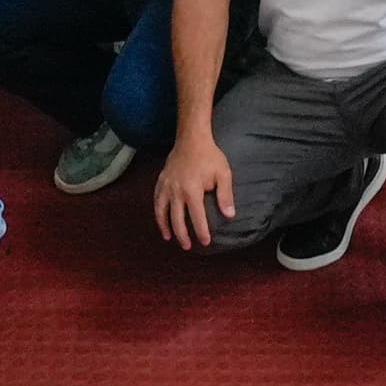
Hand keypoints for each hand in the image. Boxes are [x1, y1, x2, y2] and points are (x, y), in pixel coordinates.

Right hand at [153, 133, 235, 248]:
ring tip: (169, 238)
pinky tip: (161, 219)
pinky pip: (156, 201)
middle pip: (177, 219)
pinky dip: (158, 213)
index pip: (197, 217)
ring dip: (165, 227)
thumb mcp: (223, 174)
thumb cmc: (209, 156)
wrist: (191, 138)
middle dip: (182, 235)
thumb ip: (226, 195)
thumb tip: (230, 215)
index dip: (201, 232)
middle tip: (187, 246)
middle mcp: (176, 191)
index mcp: (193, 190)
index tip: (205, 242)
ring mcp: (166, 186)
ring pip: (162, 212)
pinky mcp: (161, 181)